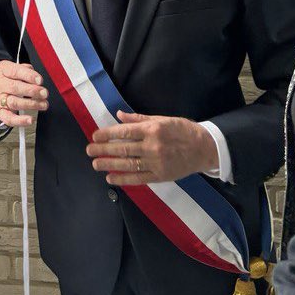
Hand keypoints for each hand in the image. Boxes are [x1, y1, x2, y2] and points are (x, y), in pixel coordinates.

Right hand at [0, 59, 48, 127]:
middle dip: (32, 91)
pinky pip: (9, 118)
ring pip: (14, 103)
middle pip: (15, 87)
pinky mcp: (0, 112)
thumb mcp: (16, 68)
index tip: (40, 80)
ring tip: (43, 104)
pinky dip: (20, 121)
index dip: (29, 76)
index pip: (15, 71)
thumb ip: (27, 70)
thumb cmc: (9, 79)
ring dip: (31, 104)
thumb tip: (37, 79)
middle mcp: (0, 84)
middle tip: (44, 93)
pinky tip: (30, 119)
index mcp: (3, 70)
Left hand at [86, 111, 218, 184]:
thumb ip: (139, 119)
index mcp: (152, 130)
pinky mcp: (161, 176)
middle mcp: (153, 146)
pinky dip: (123, 179)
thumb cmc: (182, 130)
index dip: (108, 135)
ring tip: (95, 164)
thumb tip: (118, 115)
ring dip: (109, 165)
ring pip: (128, 165)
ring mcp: (156, 163)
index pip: (124, 132)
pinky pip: (139, 179)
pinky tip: (110, 178)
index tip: (94, 136)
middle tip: (89, 151)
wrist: (205, 148)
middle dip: (103, 150)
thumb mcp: (162, 119)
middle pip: (123, 149)